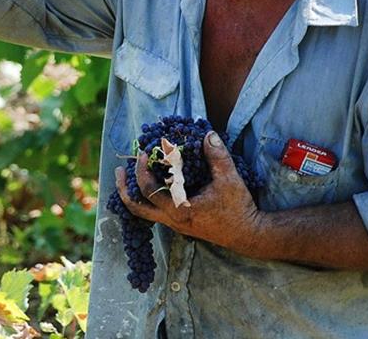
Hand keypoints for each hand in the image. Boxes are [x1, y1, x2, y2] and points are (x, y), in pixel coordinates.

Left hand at [115, 131, 265, 252]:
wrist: (248, 234)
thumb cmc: (238, 208)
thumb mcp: (229, 179)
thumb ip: (217, 156)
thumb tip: (208, 134)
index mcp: (179, 209)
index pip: (149, 190)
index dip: (141, 170)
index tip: (143, 154)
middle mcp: (172, 220)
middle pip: (136, 208)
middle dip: (123, 188)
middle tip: (119, 170)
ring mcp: (175, 224)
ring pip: (144, 213)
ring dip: (134, 194)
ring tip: (128, 177)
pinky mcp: (181, 224)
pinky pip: (155, 213)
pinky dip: (148, 199)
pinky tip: (153, 185)